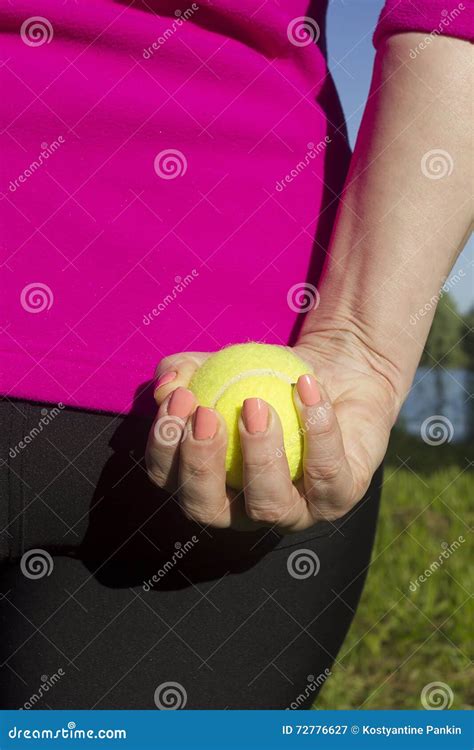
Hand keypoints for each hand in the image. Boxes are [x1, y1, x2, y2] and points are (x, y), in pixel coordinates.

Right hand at [145, 338, 397, 532]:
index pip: (168, 479)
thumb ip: (185, 370)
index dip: (164, 446)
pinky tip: (305, 387)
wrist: (335, 373)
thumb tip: (166, 386)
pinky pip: (326, 471)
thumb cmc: (267, 374)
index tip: (179, 399)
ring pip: (269, 505)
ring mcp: (293, 511)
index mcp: (208, 482)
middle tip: (207, 413)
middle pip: (208, 508)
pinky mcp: (337, 498)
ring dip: (257, 455)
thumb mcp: (221, 363)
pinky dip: (316, 429)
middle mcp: (244, 508)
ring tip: (255, 403)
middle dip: (199, 464)